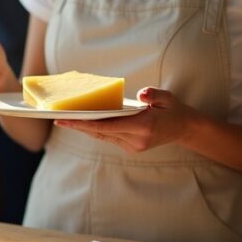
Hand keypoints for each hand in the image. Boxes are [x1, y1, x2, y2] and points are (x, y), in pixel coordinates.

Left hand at [53, 87, 193, 152]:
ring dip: (84, 128)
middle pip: (101, 132)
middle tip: (57, 117)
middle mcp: (136, 140)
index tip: (67, 120)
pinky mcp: (131, 147)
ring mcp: (134, 146)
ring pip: (102, 136)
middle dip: (79, 125)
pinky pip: (108, 137)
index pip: (108, 126)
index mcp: (143, 127)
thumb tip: (141, 94)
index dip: (85, 123)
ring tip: (64, 119)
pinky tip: (82, 122)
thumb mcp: (167, 97)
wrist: (185, 128)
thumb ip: (154, 94)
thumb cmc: (173, 109)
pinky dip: (95, 129)